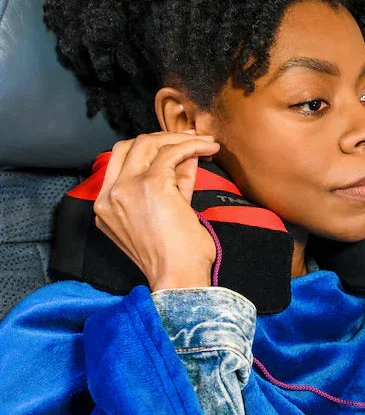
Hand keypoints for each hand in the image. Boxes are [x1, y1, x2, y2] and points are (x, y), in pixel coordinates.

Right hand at [93, 131, 220, 290]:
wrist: (178, 276)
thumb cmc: (175, 256)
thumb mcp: (169, 213)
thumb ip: (174, 182)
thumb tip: (187, 156)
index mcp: (106, 206)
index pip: (121, 161)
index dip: (150, 149)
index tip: (175, 147)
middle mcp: (110, 195)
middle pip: (130, 146)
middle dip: (163, 138)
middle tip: (190, 140)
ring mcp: (126, 189)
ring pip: (148, 143)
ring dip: (179, 139)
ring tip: (204, 143)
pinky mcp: (151, 185)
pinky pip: (171, 152)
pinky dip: (191, 145)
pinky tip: (207, 147)